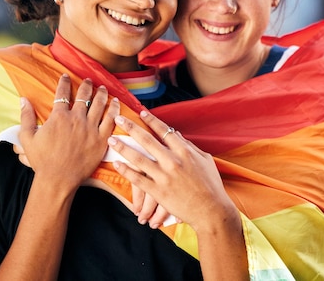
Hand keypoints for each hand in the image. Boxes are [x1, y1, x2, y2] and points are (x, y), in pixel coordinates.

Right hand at [18, 74, 119, 191]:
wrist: (58, 179)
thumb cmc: (42, 160)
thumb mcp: (27, 138)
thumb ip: (26, 117)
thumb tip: (23, 99)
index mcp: (59, 117)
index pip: (62, 94)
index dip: (64, 82)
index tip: (66, 76)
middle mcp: (76, 119)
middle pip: (84, 96)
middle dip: (87, 85)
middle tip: (89, 80)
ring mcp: (90, 129)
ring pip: (99, 104)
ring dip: (101, 93)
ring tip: (103, 87)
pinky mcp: (101, 139)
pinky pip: (111, 120)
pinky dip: (114, 109)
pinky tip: (116, 102)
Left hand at [108, 111, 237, 231]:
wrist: (211, 210)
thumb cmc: (211, 185)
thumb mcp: (205, 160)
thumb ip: (190, 147)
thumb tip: (177, 134)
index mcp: (184, 151)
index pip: (164, 131)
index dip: (151, 120)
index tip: (141, 113)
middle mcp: (172, 161)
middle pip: (147, 140)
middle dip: (131, 127)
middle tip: (119, 118)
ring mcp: (164, 176)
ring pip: (138, 158)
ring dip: (123, 147)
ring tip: (111, 139)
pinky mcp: (158, 191)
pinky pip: (138, 179)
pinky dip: (126, 170)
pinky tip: (117, 163)